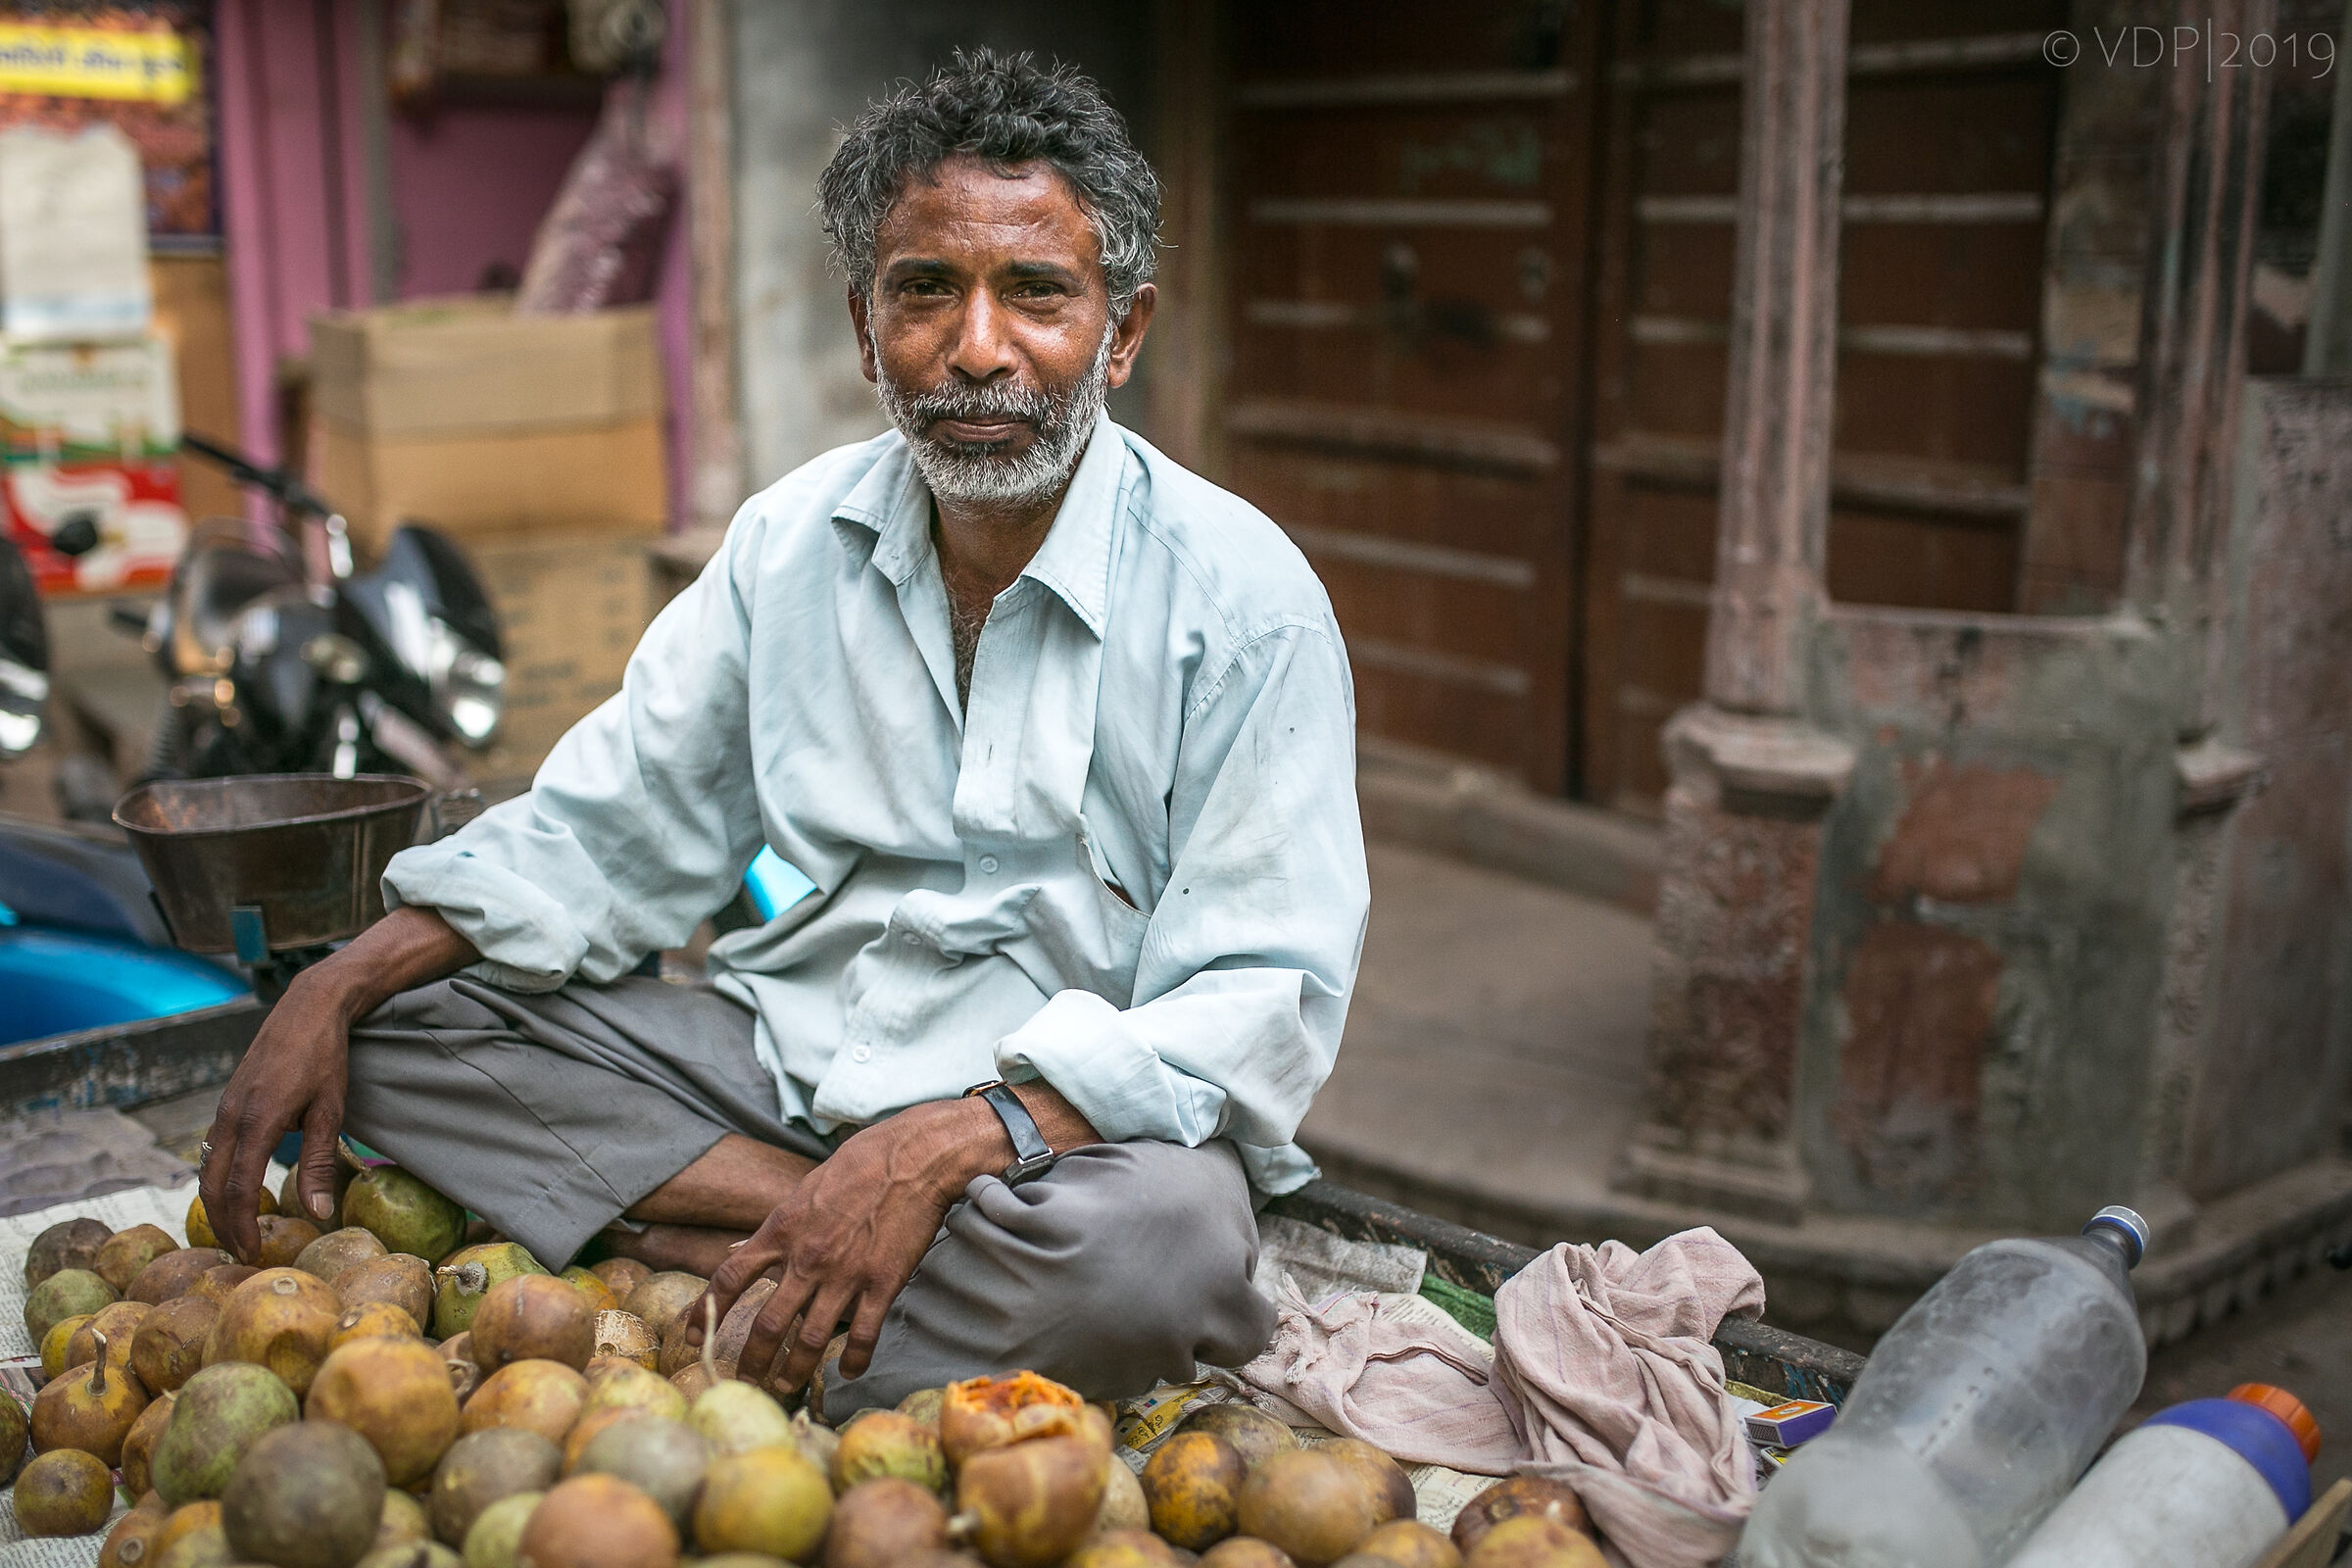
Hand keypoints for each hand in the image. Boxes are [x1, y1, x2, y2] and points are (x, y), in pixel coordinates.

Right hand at [198, 906, 475, 1262]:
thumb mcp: (331, 1110)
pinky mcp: (228, 1101)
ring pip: (208, 1168)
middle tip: (242, 1254)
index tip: (253, 1253)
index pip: (237, 1189)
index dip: (242, 1226)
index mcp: (257, 1121)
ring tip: (238, 1231)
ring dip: (217, 1204)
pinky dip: (218, 1178)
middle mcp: (231, 1116)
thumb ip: (321, 1163)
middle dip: (223, 1224)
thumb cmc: (325, 1057)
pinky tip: (236, 1192)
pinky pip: (213, 1149)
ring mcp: (224, 1107)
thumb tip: (317, 1214)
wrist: (309, 1006)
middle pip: (213, 1186)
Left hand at [696, 1097, 998, 1392]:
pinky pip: (863, 1335)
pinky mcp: (882, 1284)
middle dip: (753, 1361)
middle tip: (748, 1382)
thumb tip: (762, 1247)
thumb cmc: (861, 1162)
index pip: (730, 1277)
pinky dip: (855, 1361)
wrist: (914, 1157)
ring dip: (796, 1371)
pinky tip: (849, 1372)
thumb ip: (785, 1224)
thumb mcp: (807, 1188)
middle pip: (768, 1324)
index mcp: (782, 1229)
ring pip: (812, 1340)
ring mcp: (845, 1274)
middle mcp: (807, 1258)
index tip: (693, 1337)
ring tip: (787, 1387)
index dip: (706, 1312)